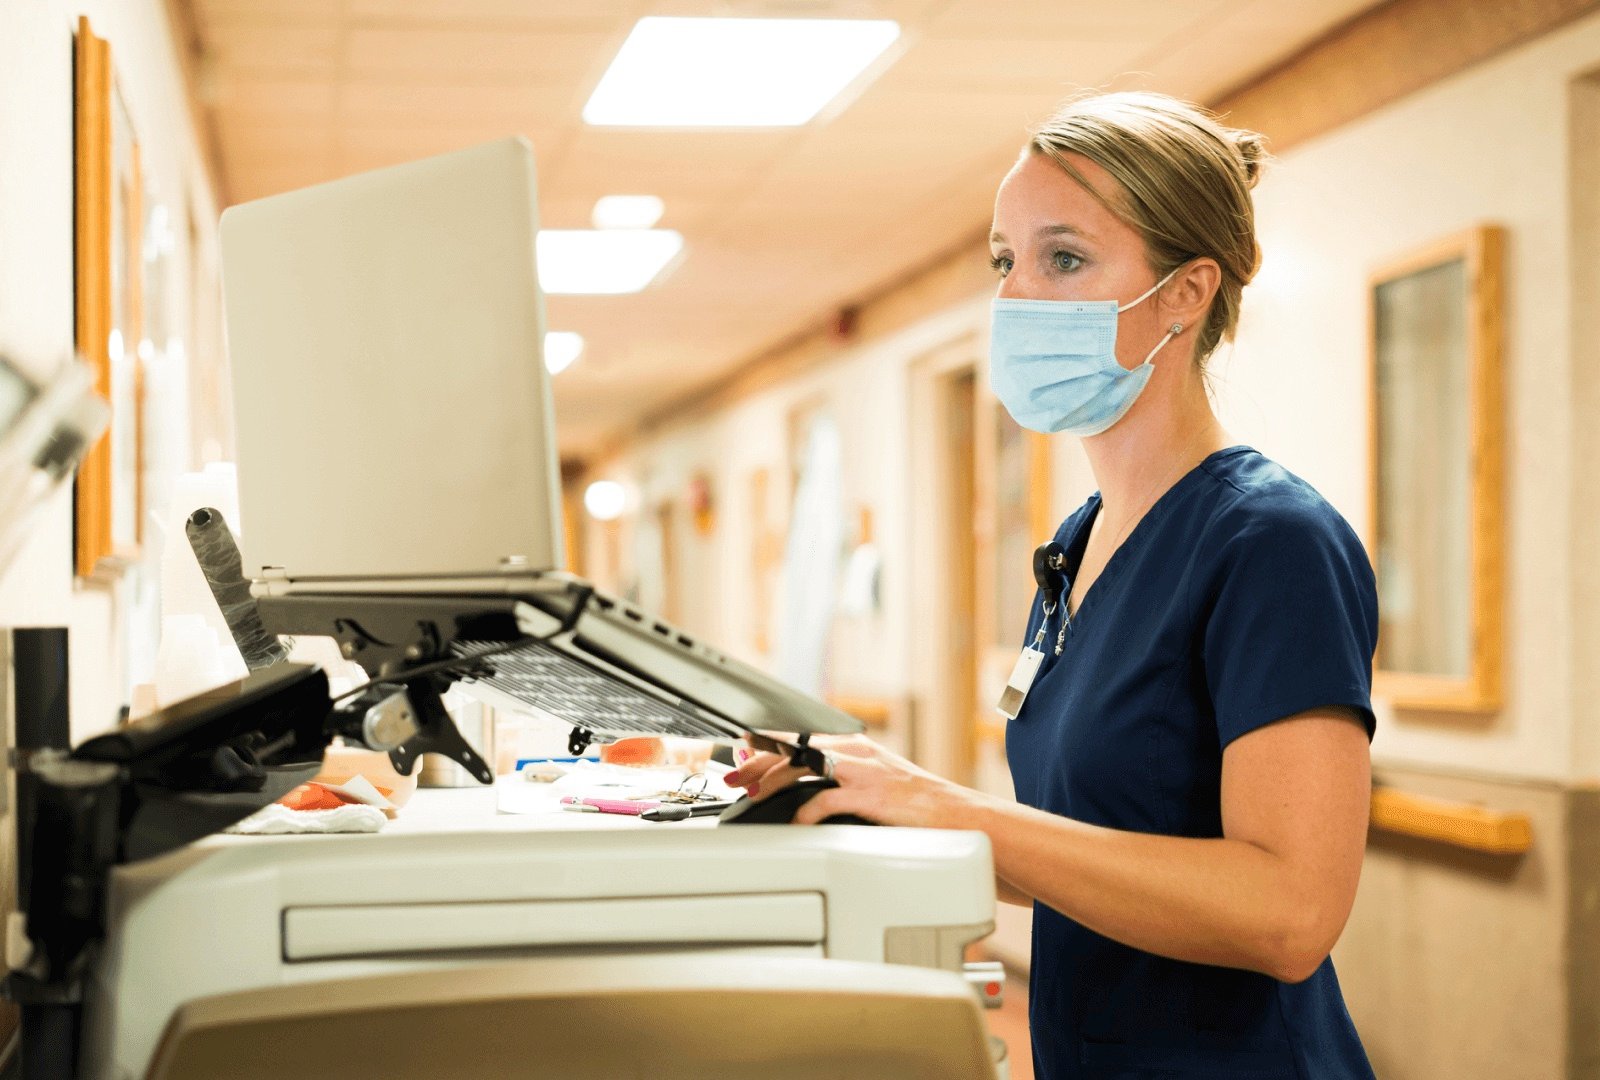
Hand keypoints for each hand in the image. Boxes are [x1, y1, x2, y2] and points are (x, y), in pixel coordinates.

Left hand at [724, 733, 974, 826]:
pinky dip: (804, 812)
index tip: (741, 753)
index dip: (766, 745)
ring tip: (753, 794)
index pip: (800, 738)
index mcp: (853, 747)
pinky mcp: (868, 795)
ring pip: (803, 766)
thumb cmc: (914, 804)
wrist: (954, 814)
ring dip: (772, 780)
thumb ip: (840, 780)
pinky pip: (825, 800)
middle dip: (758, 762)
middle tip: (734, 777)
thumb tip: (803, 791)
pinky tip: (794, 822)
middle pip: (793, 749)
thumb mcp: (873, 781)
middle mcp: (854, 752)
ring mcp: (861, 772)